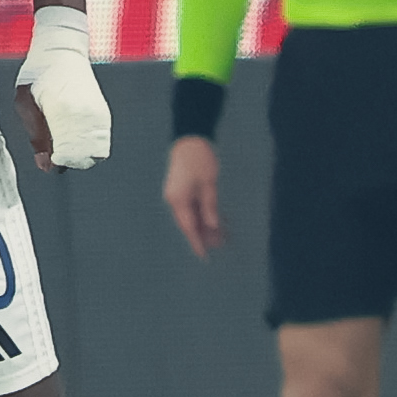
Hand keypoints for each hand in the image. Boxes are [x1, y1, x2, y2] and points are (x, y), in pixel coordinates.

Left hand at [14, 7, 110, 170]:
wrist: (60, 49)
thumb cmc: (38, 73)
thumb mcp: (25, 104)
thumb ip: (36, 136)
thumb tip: (44, 164)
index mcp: (64, 112)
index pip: (68, 155)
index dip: (58, 163)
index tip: (49, 161)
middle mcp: (86, 114)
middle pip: (84, 157)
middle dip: (70, 161)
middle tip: (55, 155)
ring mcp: (97, 112)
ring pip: (96, 151)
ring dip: (81, 154)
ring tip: (64, 145)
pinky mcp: (103, 111)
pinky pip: (102, 139)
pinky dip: (90, 146)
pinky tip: (76, 139)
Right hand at [164, 136, 224, 257]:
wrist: (189, 140)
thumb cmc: (200, 160)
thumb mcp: (209, 184)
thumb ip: (210, 207)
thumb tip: (213, 226)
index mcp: (179, 200)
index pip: (189, 227)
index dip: (197, 242)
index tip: (204, 256)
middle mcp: (175, 200)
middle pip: (190, 223)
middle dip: (204, 235)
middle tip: (220, 245)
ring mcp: (177, 195)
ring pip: (192, 216)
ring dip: (205, 225)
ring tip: (221, 235)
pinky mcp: (182, 189)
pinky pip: (193, 207)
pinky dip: (204, 214)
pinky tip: (216, 220)